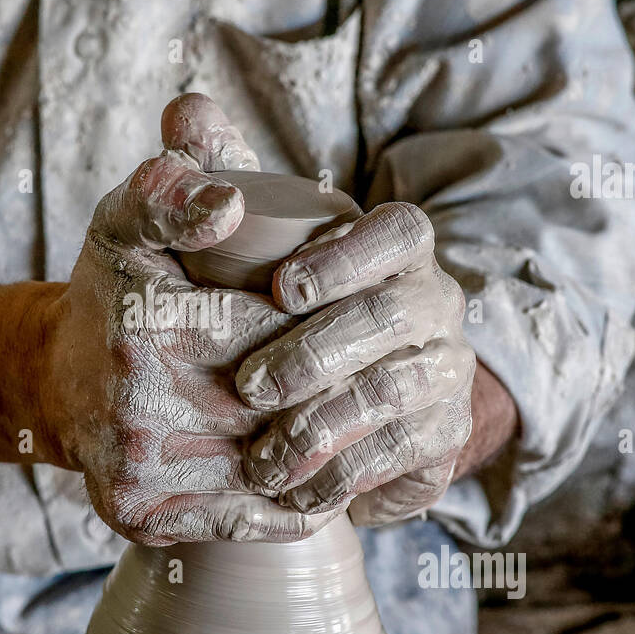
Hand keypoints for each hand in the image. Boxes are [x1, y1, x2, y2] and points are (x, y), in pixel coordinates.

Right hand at [44, 94, 342, 544]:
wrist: (53, 380)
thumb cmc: (111, 295)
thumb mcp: (127, 220)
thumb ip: (172, 189)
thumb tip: (227, 205)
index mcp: (146, 323)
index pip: (279, 328)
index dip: (324, 321)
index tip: (352, 316)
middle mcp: (137, 404)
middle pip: (284, 402)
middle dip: (332, 387)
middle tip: (370, 375)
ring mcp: (139, 469)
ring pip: (276, 466)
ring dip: (326, 449)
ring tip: (359, 423)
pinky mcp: (142, 516)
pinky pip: (250, 517)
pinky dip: (297, 500)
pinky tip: (321, 472)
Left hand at [237, 202, 476, 523]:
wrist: (320, 413)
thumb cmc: (267, 318)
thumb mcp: (237, 252)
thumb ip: (208, 185)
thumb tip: (188, 144)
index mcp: (398, 252)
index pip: (401, 233)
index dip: (349, 258)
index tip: (283, 289)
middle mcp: (434, 305)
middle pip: (394, 316)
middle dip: (317, 353)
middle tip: (250, 387)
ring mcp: (446, 372)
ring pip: (395, 392)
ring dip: (321, 425)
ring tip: (261, 457)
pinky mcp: (444, 436)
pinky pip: (400, 455)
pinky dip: (340, 476)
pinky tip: (293, 489)